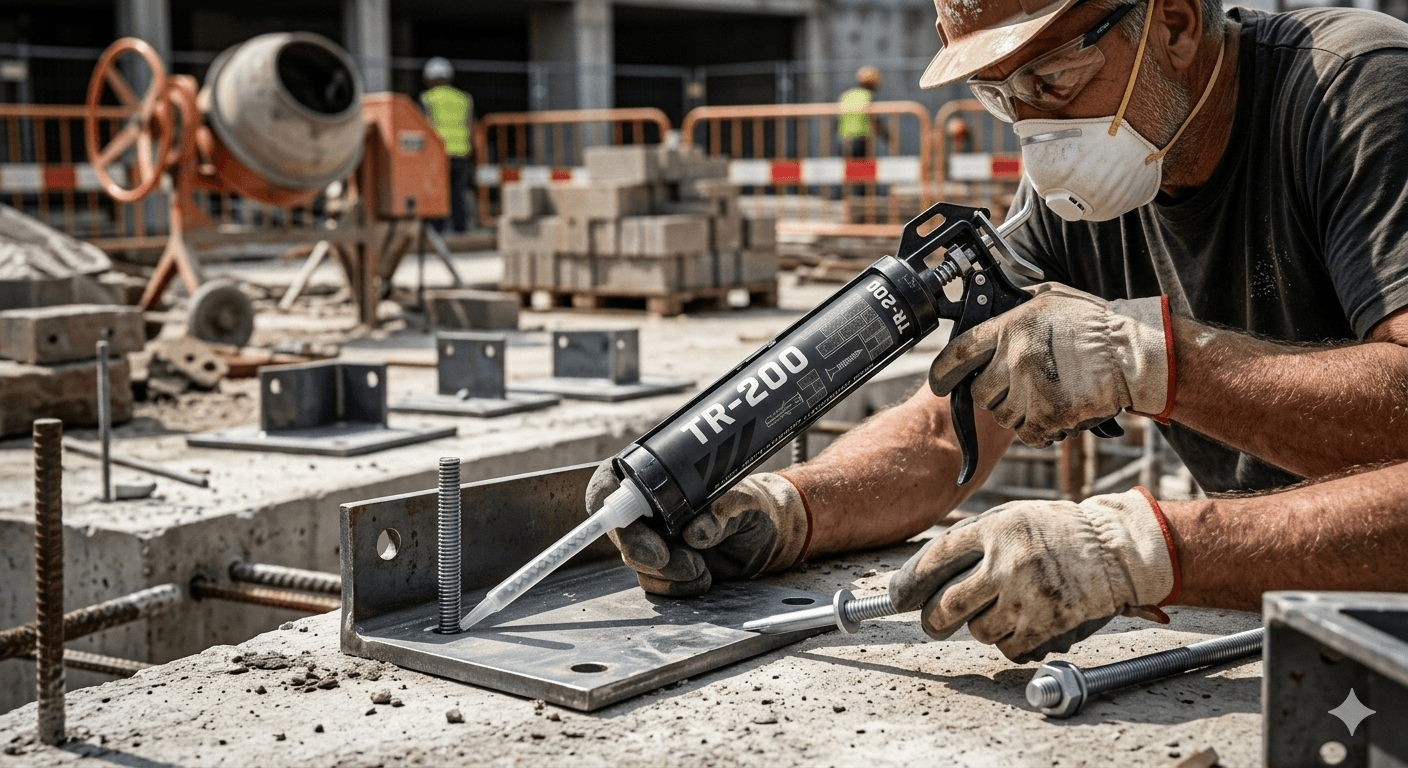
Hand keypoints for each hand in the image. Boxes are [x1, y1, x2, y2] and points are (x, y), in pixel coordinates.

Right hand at [586, 462, 810, 595]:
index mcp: (653, 478)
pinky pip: (655, 583)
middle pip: (619, 532)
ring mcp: (653, 540)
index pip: (607, 488)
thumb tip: (697, 533)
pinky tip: (702, 579)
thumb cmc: (751, 504)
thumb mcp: (743, 501)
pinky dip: (675, 587)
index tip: (630, 529)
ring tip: (701, 569)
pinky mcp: (665, 568)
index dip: (607, 508)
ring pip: (637, 562)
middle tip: (666, 558)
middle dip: (640, 549)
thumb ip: (722, 512)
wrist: (766, 533)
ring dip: (664, 573)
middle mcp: (647, 511)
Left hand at [887, 488, 1178, 662]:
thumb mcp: (1013, 519)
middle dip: (934, 620)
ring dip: (982, 628)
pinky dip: (1010, 644)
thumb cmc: (1057, 534)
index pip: (936, 557)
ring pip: (978, 630)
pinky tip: (1023, 625)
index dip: (910, 581)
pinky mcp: (1049, 622)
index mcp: (996, 528)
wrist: (1115, 549)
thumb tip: (921, 577)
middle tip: (933, 625)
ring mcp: (1029, 594)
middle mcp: (1009, 561)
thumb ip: (972, 542)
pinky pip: (1009, 648)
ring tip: (1001, 611)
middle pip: (948, 605)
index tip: (898, 597)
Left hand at [928, 283, 1172, 447]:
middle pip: (980, 392)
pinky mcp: (1049, 413)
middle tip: (1018, 388)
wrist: (1132, 352)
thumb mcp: (1049, 299)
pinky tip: (1054, 416)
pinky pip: (1027, 433)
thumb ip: (1016, 309)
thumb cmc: (1095, 323)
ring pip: (1002, 416)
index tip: (939, 382)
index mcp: (1011, 326)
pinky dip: (1038, 430)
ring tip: (1043, 398)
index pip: (959, 351)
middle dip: (995, 394)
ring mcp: (1030, 387)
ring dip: (1018, 412)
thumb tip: (988, 308)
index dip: (944, 370)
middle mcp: (1015, 356)